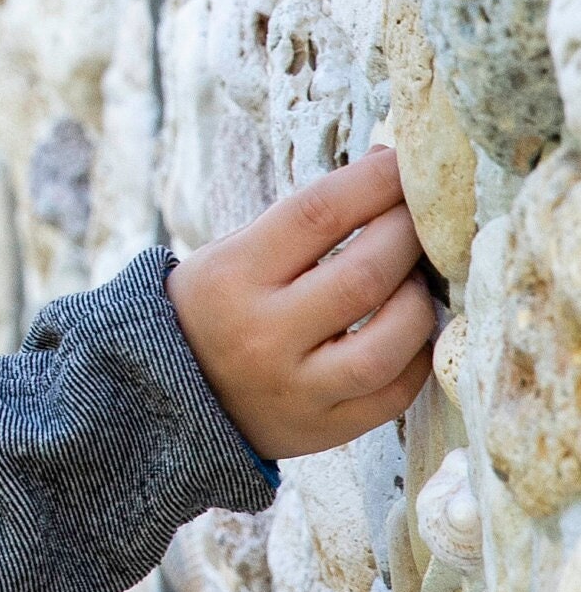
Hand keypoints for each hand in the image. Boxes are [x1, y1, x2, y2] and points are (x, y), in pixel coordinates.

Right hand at [163, 148, 436, 461]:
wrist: (168, 398)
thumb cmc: (215, 307)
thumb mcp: (231, 255)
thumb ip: (303, 222)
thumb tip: (387, 170)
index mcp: (232, 277)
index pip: (317, 214)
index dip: (373, 182)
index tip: (402, 163)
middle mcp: (262, 333)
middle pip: (364, 274)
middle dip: (408, 235)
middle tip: (423, 218)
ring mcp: (296, 387)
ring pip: (391, 339)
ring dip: (419, 299)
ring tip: (414, 279)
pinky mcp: (324, 427)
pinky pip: (396, 390)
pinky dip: (417, 353)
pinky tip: (409, 330)